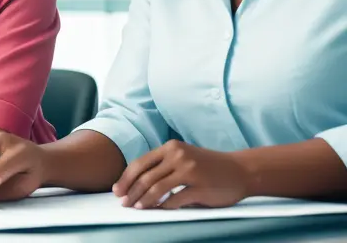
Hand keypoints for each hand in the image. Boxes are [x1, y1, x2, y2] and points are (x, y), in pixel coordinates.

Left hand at [113, 140, 249, 208]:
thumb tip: (136, 184)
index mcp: (171, 147)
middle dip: (131, 192)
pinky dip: (163, 206)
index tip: (117, 191)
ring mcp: (189, 170)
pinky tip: (158, 211)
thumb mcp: (183, 157)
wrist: (240, 170)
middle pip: (145, 176)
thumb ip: (163, 166)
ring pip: (157, 187)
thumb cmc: (208, 166)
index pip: (140, 163)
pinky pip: (175, 199)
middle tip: (123, 203)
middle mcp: (178, 155)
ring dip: (144, 200)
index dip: (126, 178)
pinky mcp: (200, 186)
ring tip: (137, 208)